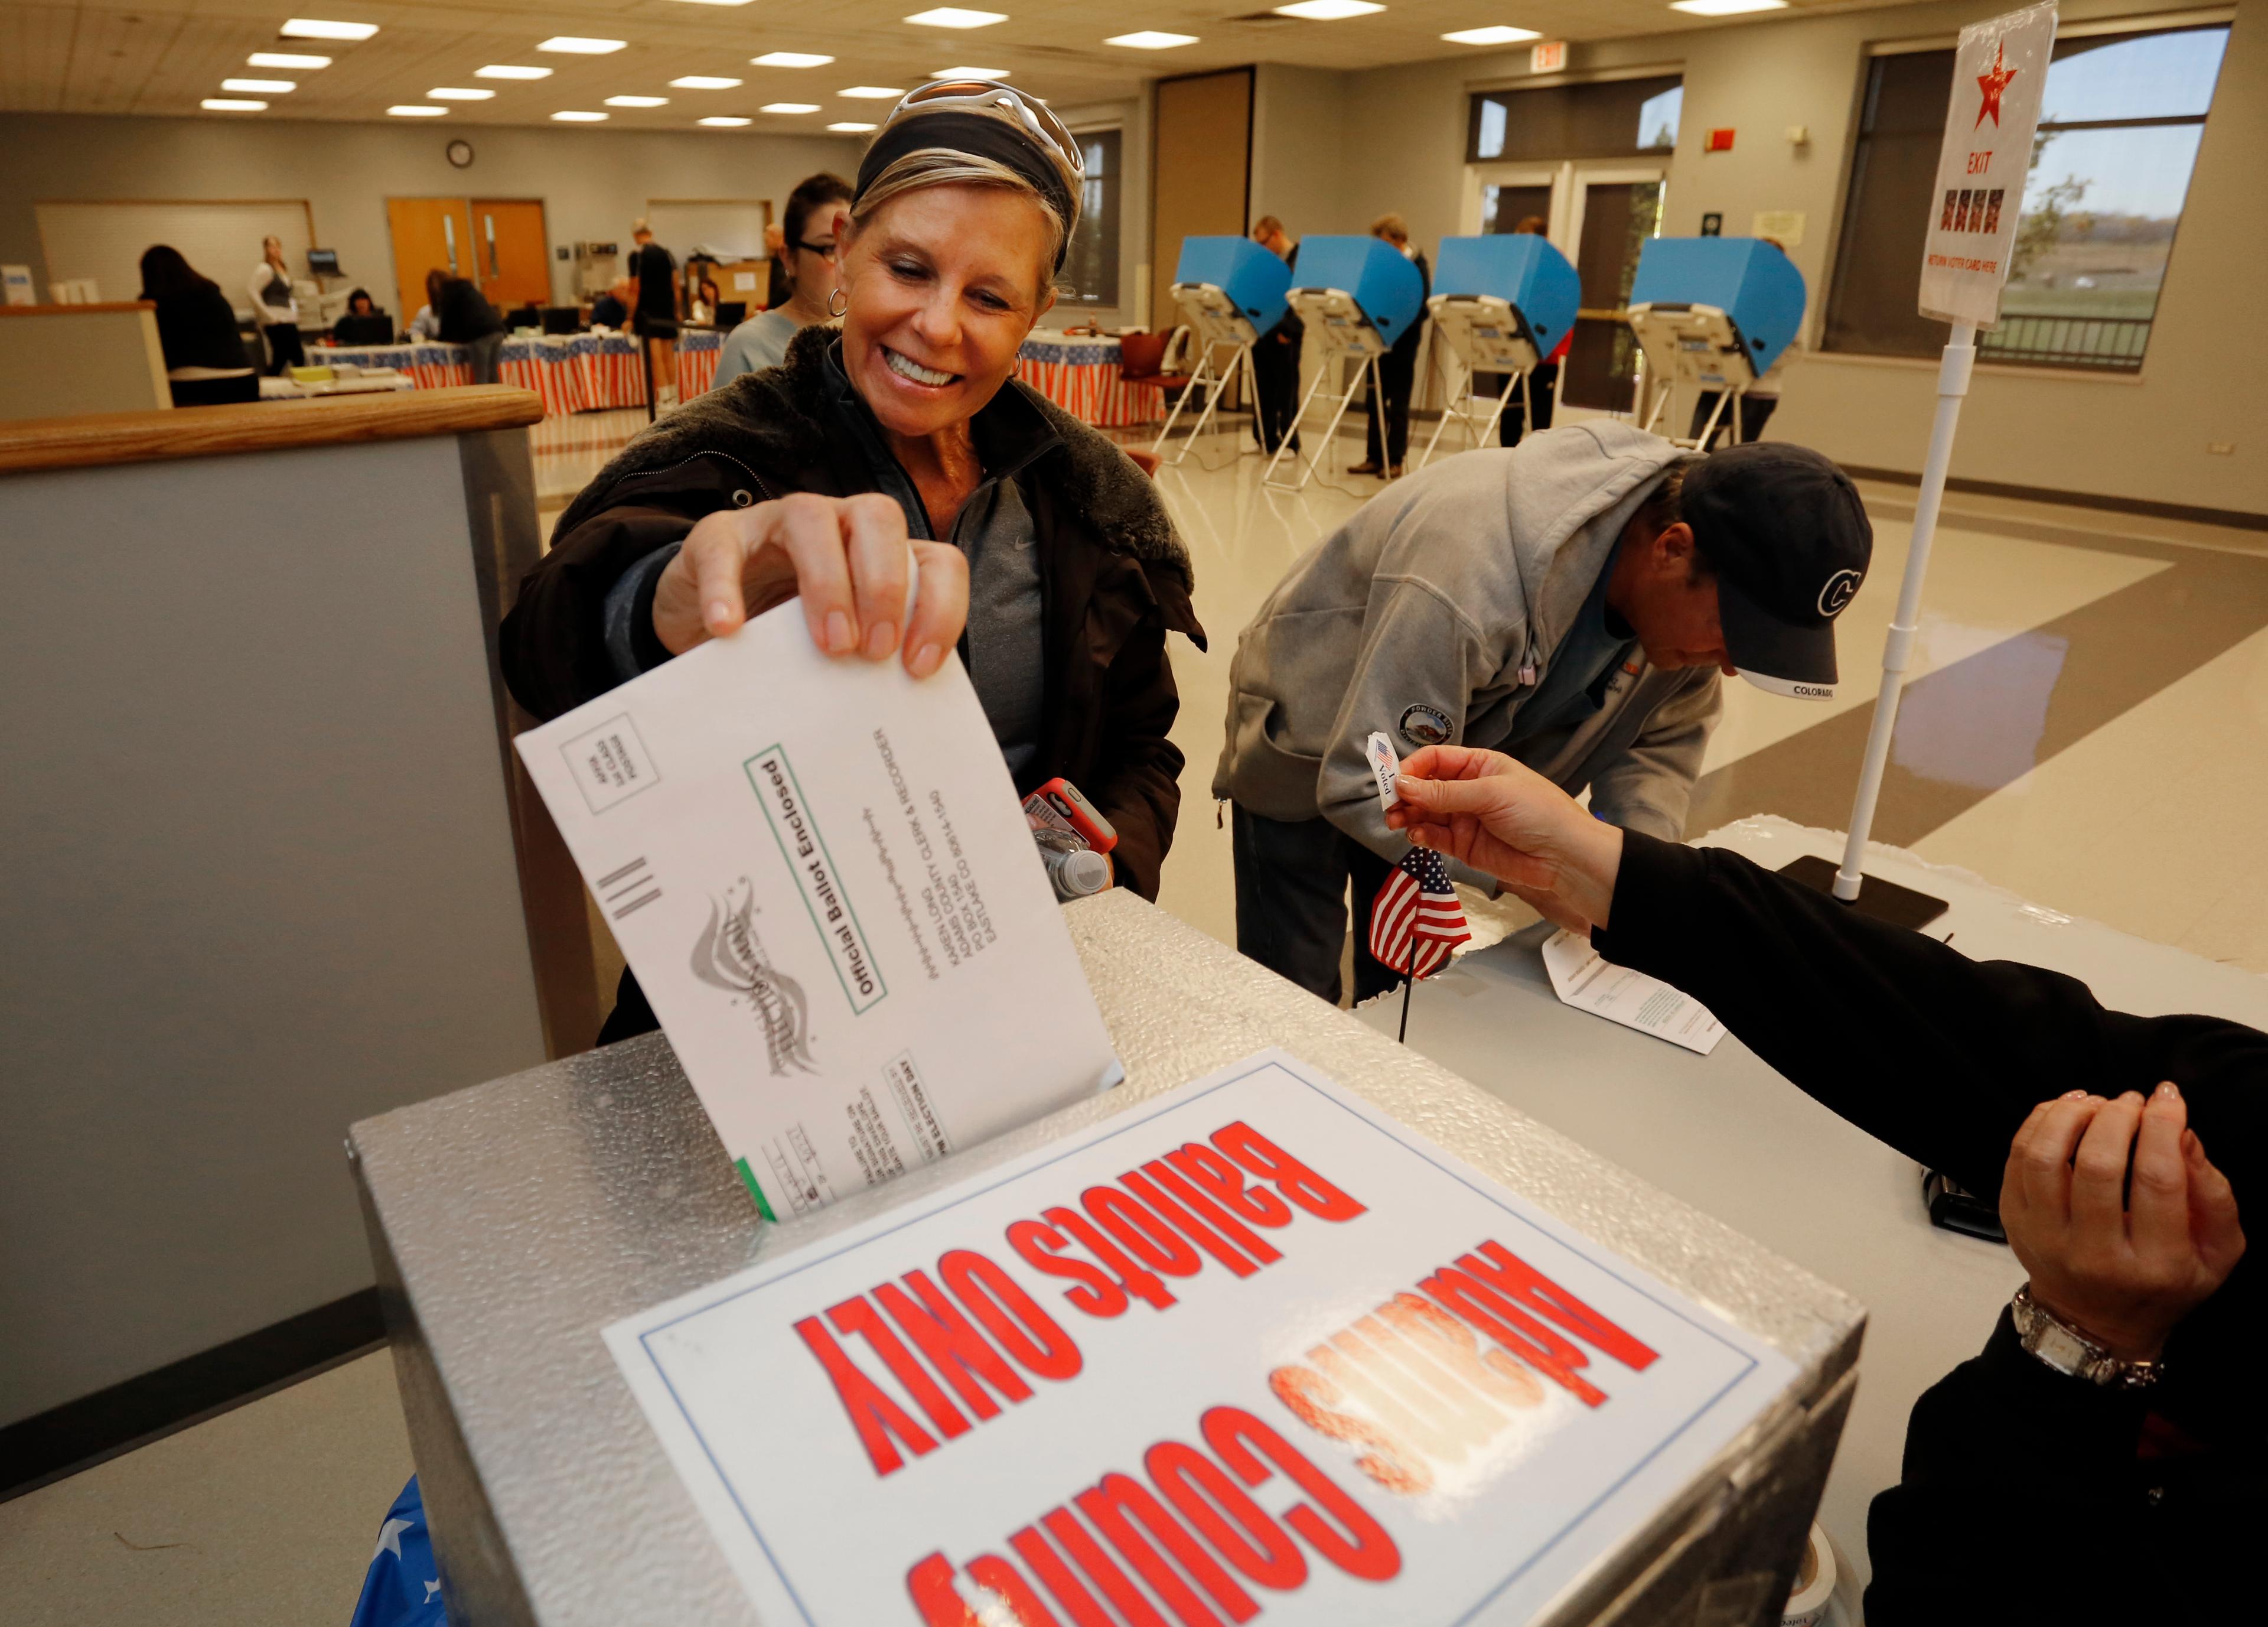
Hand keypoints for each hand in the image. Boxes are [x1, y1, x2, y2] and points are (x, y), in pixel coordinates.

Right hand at [650, 492, 967, 674]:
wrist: (711, 619)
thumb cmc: (789, 636)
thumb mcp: (839, 649)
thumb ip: (868, 664)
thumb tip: (895, 721)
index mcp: (882, 555)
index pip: (935, 561)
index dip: (939, 608)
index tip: (918, 665)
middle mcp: (838, 524)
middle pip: (879, 518)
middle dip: (884, 587)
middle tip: (874, 652)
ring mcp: (777, 523)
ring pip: (812, 517)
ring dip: (826, 582)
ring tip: (828, 645)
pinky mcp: (719, 535)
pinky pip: (724, 548)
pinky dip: (727, 587)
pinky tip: (728, 628)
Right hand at [1383, 745, 1623, 931]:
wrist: (1565, 858)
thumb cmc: (1538, 812)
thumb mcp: (1491, 794)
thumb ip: (1445, 793)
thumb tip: (1402, 785)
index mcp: (1479, 765)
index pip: (1435, 759)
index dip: (1412, 768)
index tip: (1395, 781)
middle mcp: (1469, 789)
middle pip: (1425, 787)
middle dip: (1405, 795)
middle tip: (1389, 806)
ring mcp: (1465, 818)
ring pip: (1425, 813)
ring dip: (1408, 816)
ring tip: (1396, 822)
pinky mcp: (1464, 846)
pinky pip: (1434, 837)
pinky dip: (1421, 836)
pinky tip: (1416, 836)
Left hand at [2000, 1084, 2244, 1362]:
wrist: (2096, 1322)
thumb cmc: (2165, 1282)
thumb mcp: (2216, 1253)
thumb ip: (2214, 1197)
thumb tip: (2183, 1134)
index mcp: (2155, 1265)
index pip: (2158, 1180)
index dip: (2163, 1126)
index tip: (2168, 1097)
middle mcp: (2095, 1255)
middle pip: (2099, 1165)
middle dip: (2118, 1117)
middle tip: (2132, 1100)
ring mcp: (2046, 1239)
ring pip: (2045, 1158)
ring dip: (2070, 1115)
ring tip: (2095, 1101)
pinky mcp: (2014, 1222)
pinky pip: (2016, 1160)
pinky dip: (2039, 1124)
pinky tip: (2064, 1110)